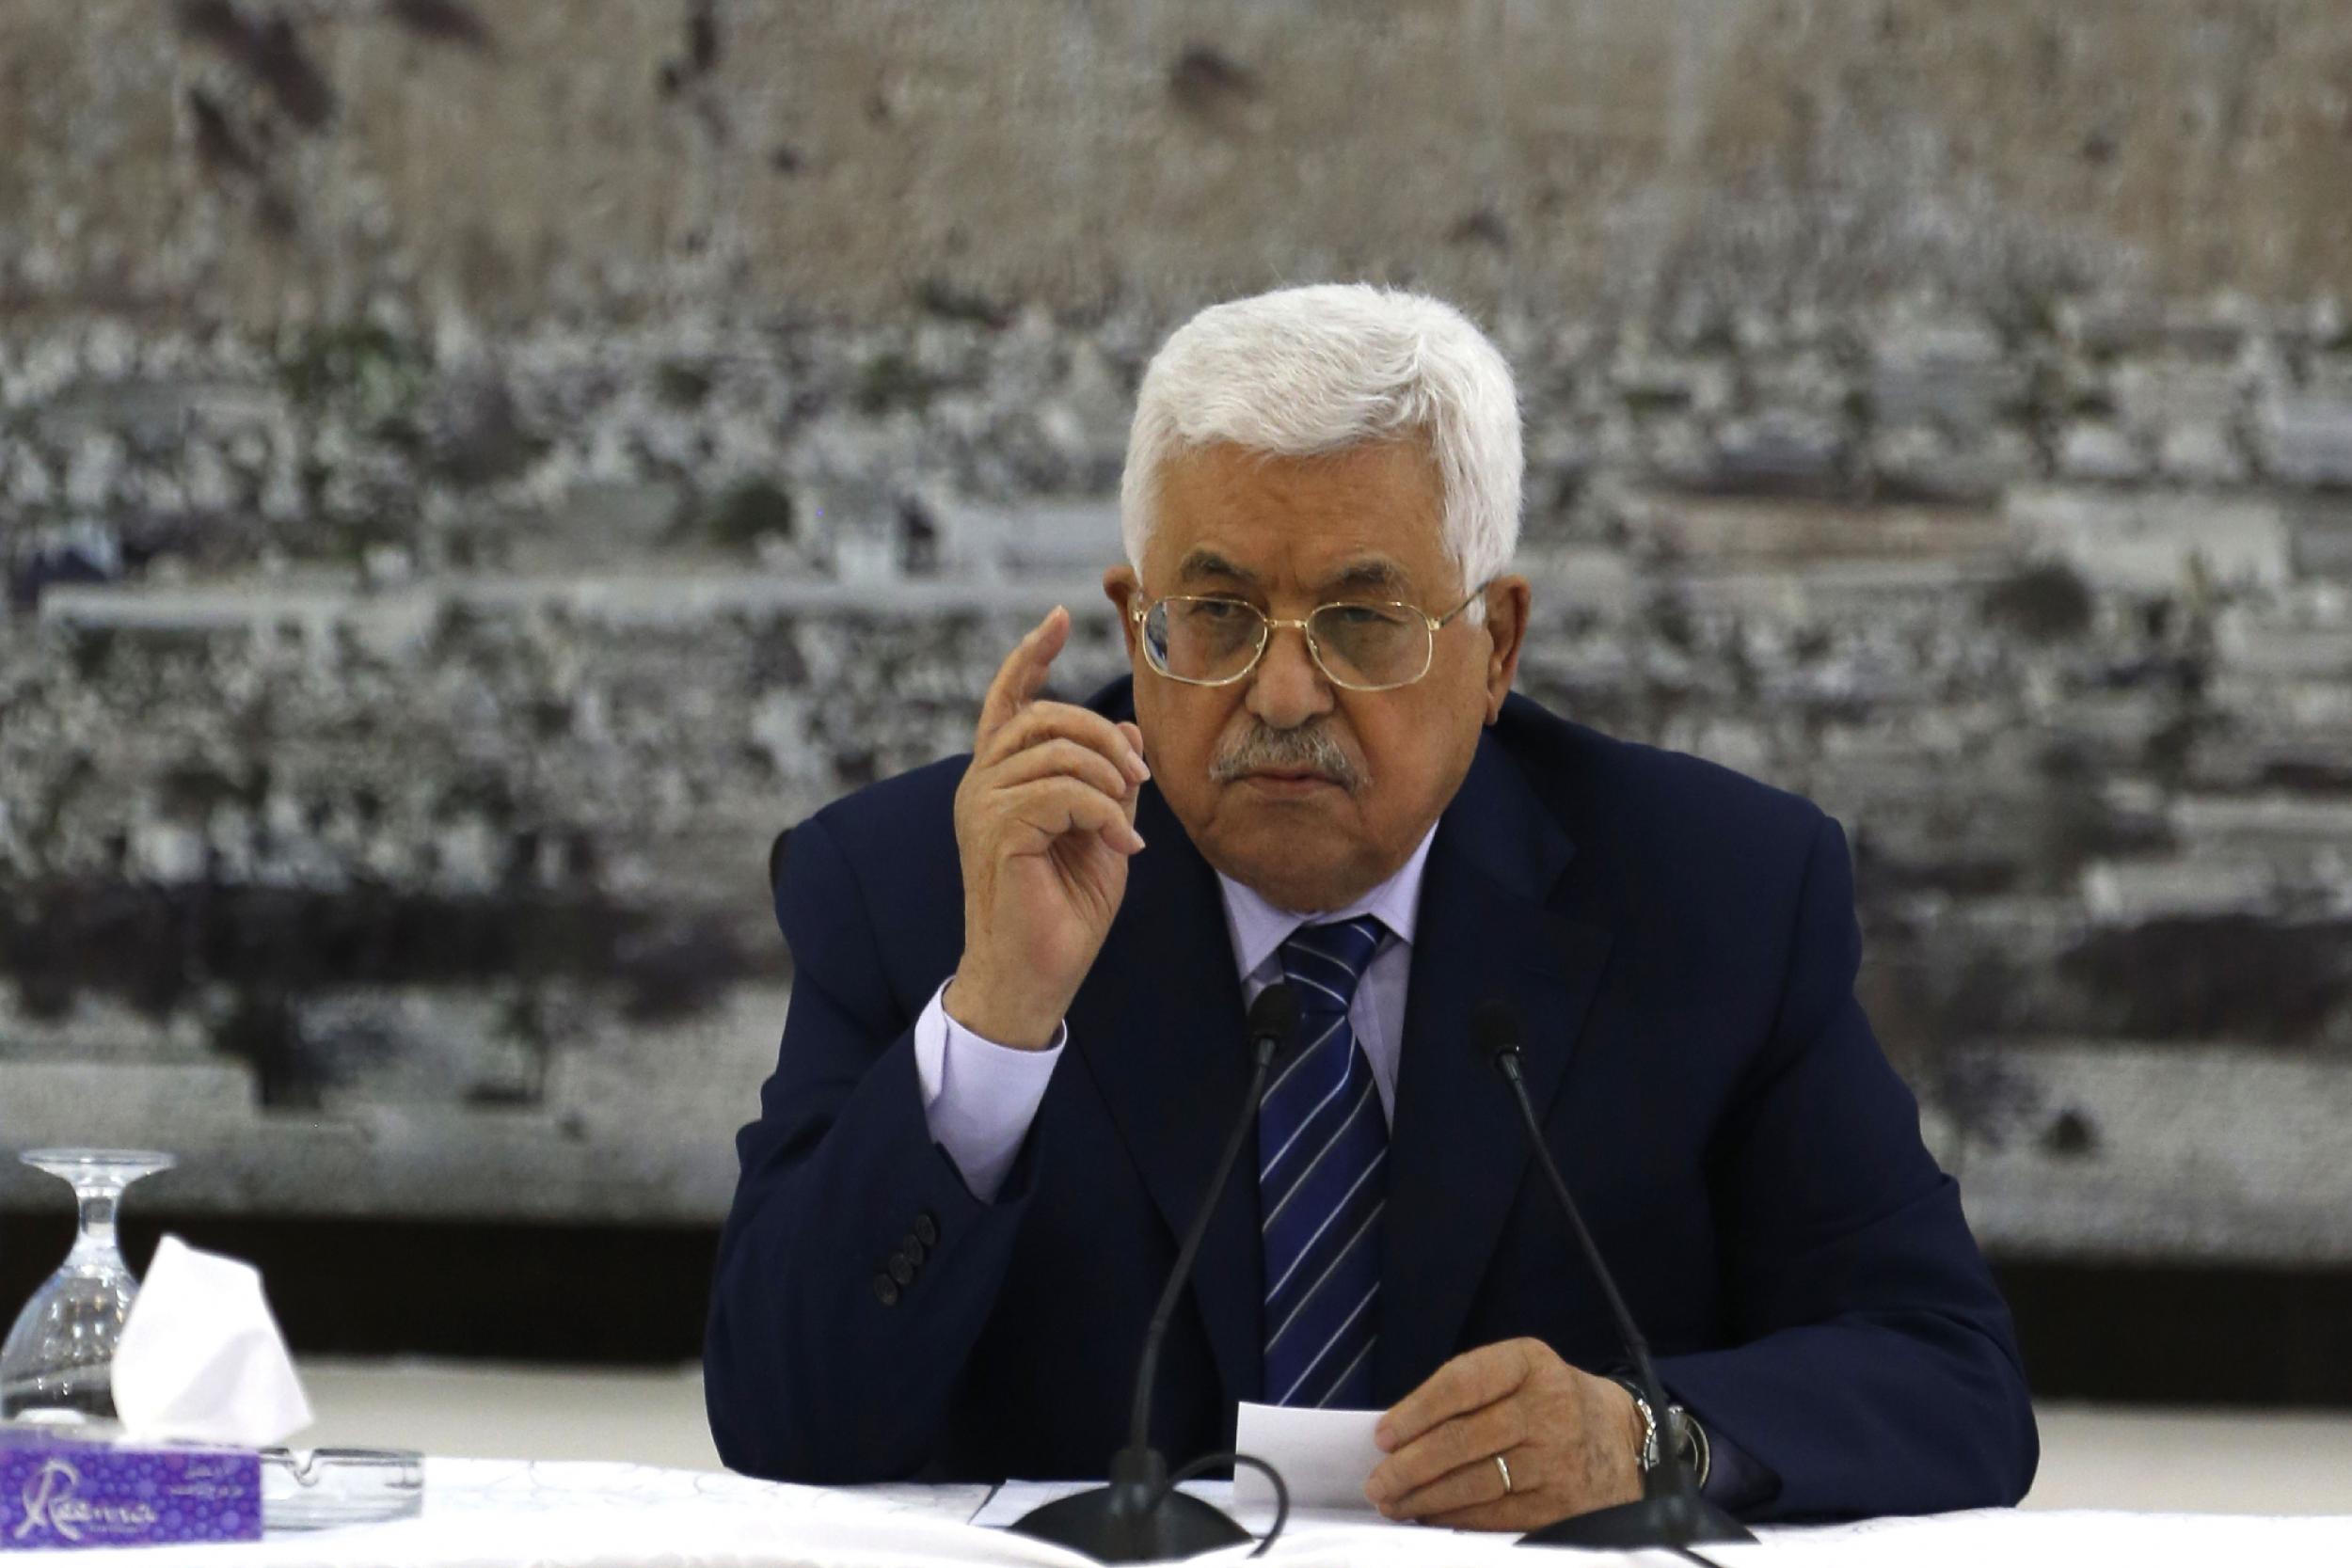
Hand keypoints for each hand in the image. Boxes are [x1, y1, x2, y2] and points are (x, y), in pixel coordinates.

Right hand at [947, 606, 1150, 1048]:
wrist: (1035, 978)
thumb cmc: (1063, 912)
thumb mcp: (1102, 835)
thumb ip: (1110, 783)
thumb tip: (1130, 732)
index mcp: (1000, 778)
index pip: (1009, 700)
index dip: (1031, 654)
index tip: (1059, 617)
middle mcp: (981, 783)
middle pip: (1045, 716)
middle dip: (1104, 737)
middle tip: (1139, 782)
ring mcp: (983, 805)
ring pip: (1057, 751)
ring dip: (1110, 781)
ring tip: (1128, 824)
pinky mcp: (998, 831)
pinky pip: (1064, 793)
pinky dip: (1106, 816)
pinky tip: (1122, 851)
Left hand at [1364, 1338, 1644, 1530]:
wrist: (1621, 1440)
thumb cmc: (1551, 1401)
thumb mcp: (1521, 1373)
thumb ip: (1468, 1392)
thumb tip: (1399, 1434)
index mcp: (1530, 1363)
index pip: (1463, 1383)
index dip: (1416, 1411)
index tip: (1382, 1436)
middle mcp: (1548, 1407)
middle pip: (1463, 1439)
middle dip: (1410, 1465)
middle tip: (1376, 1482)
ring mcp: (1557, 1459)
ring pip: (1475, 1483)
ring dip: (1424, 1497)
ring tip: (1392, 1503)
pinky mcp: (1561, 1504)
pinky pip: (1496, 1515)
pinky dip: (1455, 1519)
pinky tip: (1429, 1517)